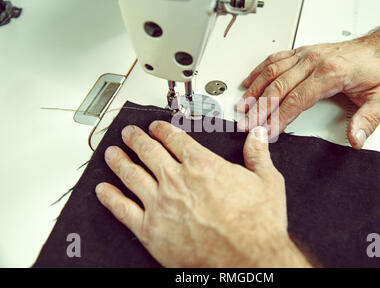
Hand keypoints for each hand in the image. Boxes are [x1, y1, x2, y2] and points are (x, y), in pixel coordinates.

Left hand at [95, 121, 309, 267]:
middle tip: (129, 133)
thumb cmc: (257, 225)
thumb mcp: (267, 182)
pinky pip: (122, 209)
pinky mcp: (150, 230)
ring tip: (111, 153)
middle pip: (148, 151)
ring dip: (119, 161)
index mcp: (202, 165)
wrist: (247, 260)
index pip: (174, 138)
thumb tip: (257, 135)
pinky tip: (103, 191)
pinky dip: (110, 197)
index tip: (156, 126)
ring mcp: (160, 204)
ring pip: (131, 174)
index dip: (162, 129)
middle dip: (136, 139)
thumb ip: (258, 155)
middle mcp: (177, 180)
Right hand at [236, 39, 379, 148]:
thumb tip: (355, 139)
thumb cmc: (376, 72)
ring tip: (242, 107)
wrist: (379, 50)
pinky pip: (275, 59)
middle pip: (278, 87)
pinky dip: (259, 71)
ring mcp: (306, 54)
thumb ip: (367, 120)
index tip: (268, 131)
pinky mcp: (302, 52)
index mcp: (331, 73)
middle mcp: (314, 61)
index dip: (279, 117)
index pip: (297, 99)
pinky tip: (249, 81)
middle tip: (246, 124)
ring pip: (272, 72)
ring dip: (254, 90)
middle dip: (259, 108)